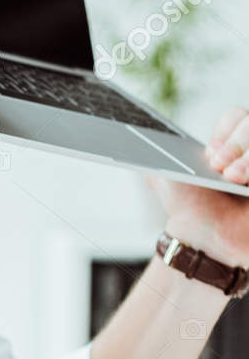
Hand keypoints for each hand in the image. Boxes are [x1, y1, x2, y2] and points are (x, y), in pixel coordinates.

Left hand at [147, 104, 248, 264]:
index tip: (209, 152)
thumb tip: (123, 136)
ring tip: (232, 178)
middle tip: (217, 165)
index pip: (238, 116)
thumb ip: (151, 151)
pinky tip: (245, 185)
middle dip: (238, 141)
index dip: (227, 129)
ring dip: (247, 158)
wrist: (202, 242)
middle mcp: (247, 154)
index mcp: (227, 143)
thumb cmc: (186, 209)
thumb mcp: (164, 173)